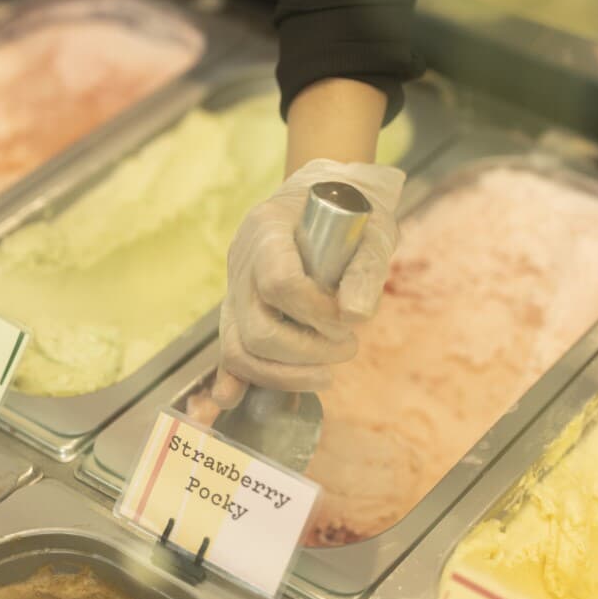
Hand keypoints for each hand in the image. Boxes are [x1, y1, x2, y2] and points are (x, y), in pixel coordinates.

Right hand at [207, 158, 404, 412]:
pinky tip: (233, 400)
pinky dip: (234, 377)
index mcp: (269, 230)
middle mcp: (242, 261)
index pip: (279, 283)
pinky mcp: (238, 312)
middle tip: (348, 348)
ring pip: (238, 347)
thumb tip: (357, 317)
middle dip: (305, 353)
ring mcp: (235, 289)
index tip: (348, 323)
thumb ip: (366, 271)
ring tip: (326, 375)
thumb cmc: (348, 213)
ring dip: (282, 374)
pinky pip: (228, 350)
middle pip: (256, 327)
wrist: (323, 199)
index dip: (316, 313)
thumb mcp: (370, 230)